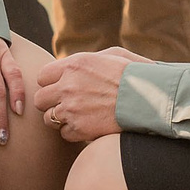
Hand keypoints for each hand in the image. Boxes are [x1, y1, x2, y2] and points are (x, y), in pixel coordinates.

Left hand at [32, 46, 146, 143]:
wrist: (150, 99)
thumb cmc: (134, 75)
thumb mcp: (112, 55)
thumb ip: (86, 60)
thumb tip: (70, 66)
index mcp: (74, 65)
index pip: (42, 76)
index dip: (51, 83)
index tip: (62, 87)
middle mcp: (67, 86)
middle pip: (39, 99)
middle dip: (51, 103)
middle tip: (67, 104)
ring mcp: (71, 109)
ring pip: (48, 119)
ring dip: (61, 119)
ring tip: (79, 115)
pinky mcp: (79, 129)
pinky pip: (64, 134)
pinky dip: (74, 132)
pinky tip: (88, 125)